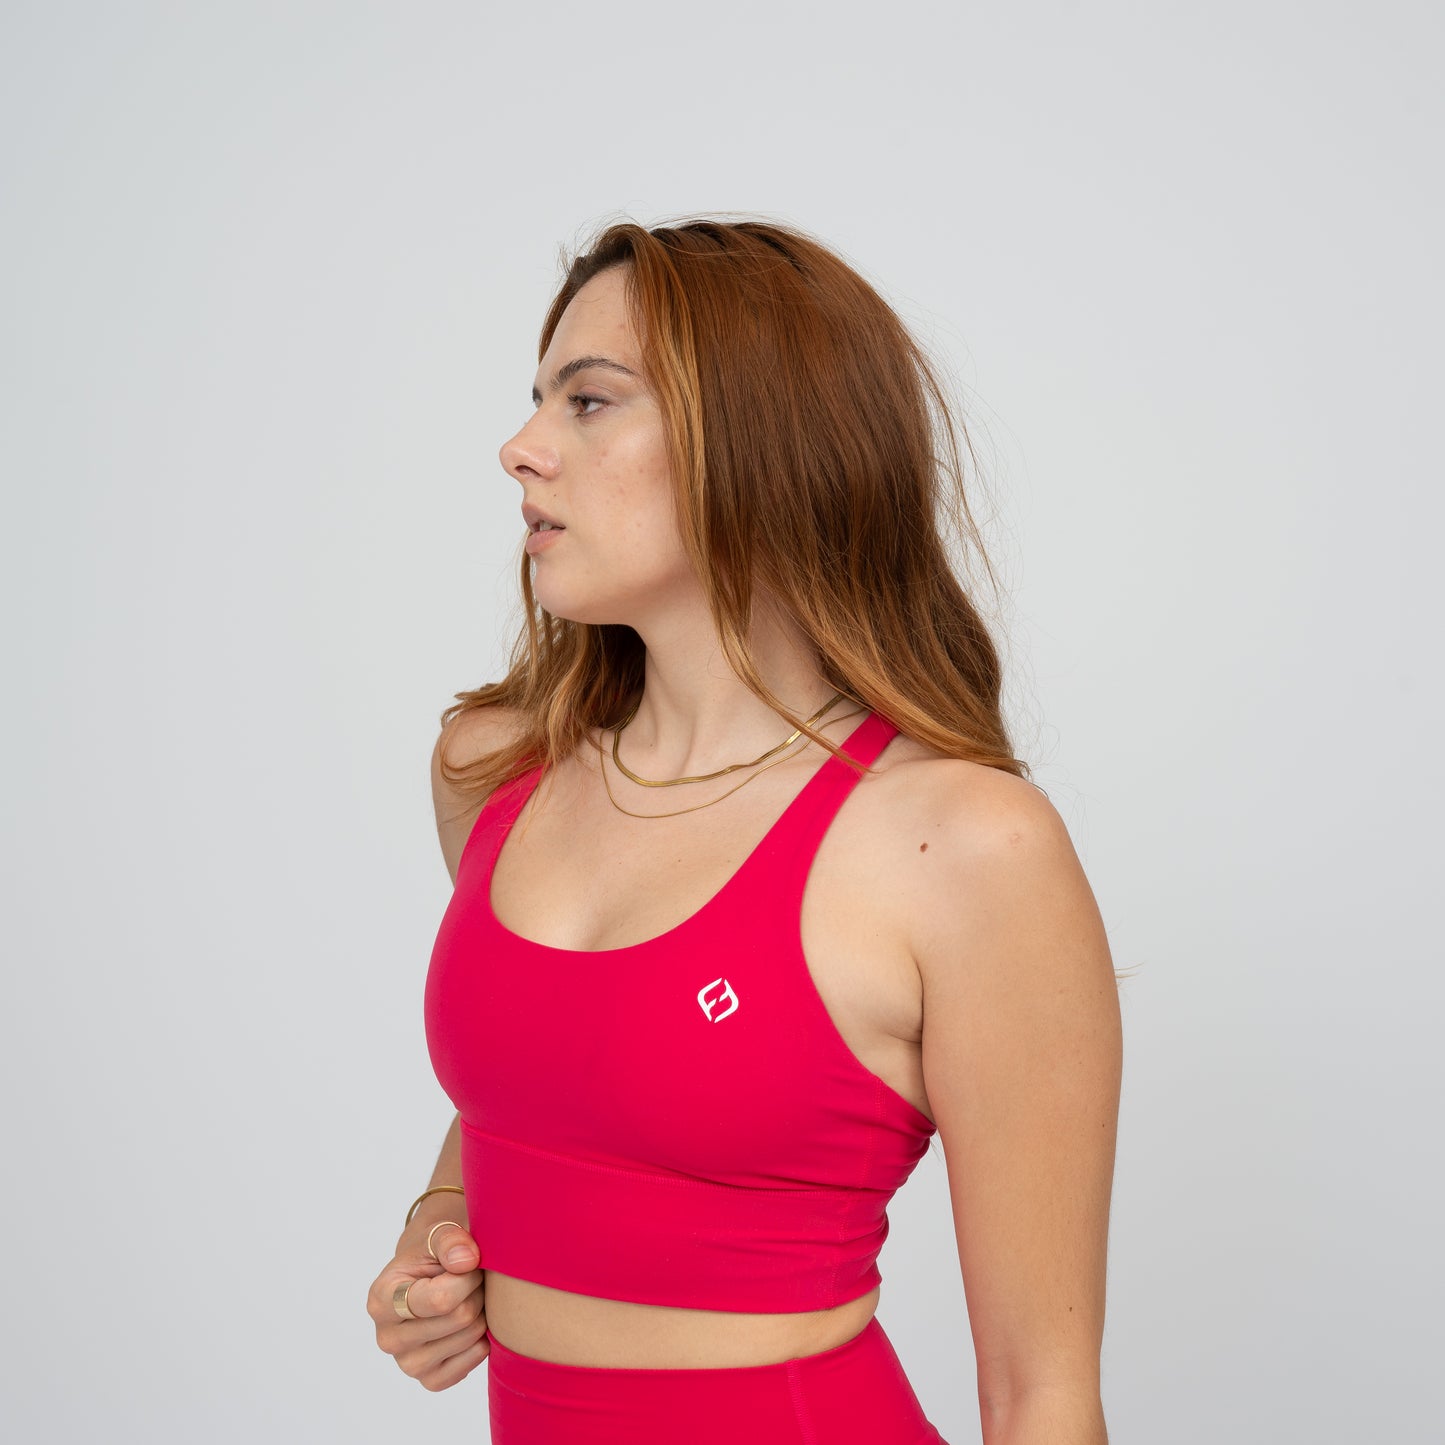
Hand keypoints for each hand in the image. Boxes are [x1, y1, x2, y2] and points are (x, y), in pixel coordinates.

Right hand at [367, 1217, 486, 1391]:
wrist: (429, 1278)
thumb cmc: (432, 1255)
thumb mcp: (437, 1235)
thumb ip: (451, 1241)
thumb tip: (467, 1261)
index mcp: (381, 1300)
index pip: (441, 1299)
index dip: (467, 1278)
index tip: (468, 1264)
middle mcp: (387, 1338)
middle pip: (460, 1318)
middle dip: (476, 1292)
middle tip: (471, 1280)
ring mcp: (407, 1364)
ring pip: (469, 1338)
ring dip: (481, 1313)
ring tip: (469, 1298)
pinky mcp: (429, 1380)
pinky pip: (470, 1363)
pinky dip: (480, 1341)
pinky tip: (469, 1323)